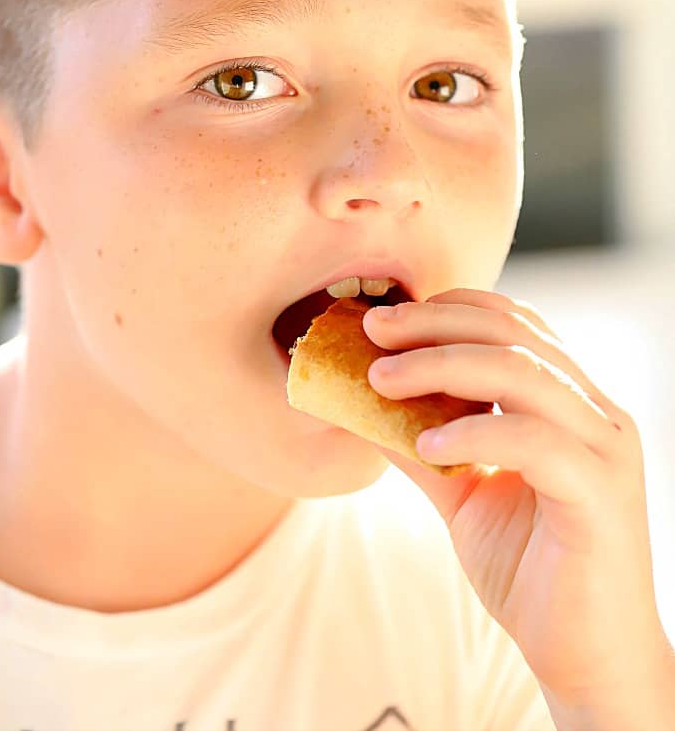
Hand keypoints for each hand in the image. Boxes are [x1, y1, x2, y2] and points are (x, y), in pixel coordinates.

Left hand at [363, 287, 671, 711]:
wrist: (583, 657)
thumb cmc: (529, 569)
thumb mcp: (462, 494)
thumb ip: (422, 445)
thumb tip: (361, 405)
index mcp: (570, 402)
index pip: (514, 324)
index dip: (449, 308)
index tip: (385, 319)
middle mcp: (596, 413)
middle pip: (514, 335)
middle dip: (434, 324)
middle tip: (373, 330)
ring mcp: (605, 449)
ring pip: (523, 373)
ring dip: (441, 366)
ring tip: (382, 380)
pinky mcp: (601, 493)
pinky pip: (534, 441)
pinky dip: (474, 431)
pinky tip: (426, 444)